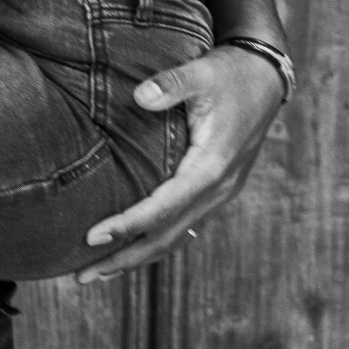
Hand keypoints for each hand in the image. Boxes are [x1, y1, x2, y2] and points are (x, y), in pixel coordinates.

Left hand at [75, 45, 285, 279]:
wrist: (266, 76)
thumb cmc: (231, 73)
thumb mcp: (201, 72)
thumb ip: (171, 84)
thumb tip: (140, 97)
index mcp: (212, 166)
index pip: (163, 208)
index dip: (127, 226)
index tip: (91, 238)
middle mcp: (218, 188)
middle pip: (167, 236)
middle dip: (124, 258)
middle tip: (82, 276)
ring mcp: (220, 192)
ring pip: (176, 236)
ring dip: (138, 257)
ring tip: (99, 272)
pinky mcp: (217, 188)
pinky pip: (184, 224)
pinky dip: (156, 240)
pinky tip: (134, 247)